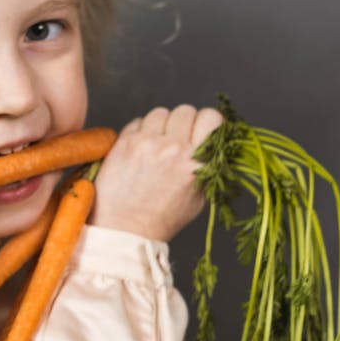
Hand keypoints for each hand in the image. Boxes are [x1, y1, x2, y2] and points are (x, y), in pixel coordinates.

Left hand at [89, 104, 224, 241]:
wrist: (125, 230)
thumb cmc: (161, 218)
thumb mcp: (199, 197)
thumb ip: (208, 166)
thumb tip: (215, 141)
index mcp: (195, 162)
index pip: (211, 117)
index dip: (207, 122)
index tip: (201, 130)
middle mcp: (173, 149)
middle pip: (185, 110)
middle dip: (183, 122)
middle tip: (177, 139)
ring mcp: (147, 143)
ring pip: (161, 112)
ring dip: (161, 125)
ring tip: (157, 145)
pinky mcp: (124, 143)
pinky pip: (138, 121)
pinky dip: (141, 132)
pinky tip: (140, 151)